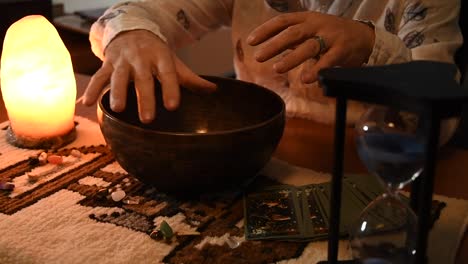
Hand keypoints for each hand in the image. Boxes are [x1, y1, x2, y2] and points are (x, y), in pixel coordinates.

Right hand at [82, 30, 215, 122]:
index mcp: (160, 58)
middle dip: (144, 97)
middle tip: (148, 119)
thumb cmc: (156, 53)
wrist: (131, 29)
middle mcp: (141, 58)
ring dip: (117, 92)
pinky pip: (98, 76)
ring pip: (118, 76)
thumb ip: (190, 79)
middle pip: (143, 78)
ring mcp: (122, 61)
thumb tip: (213, 91)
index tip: (172, 106)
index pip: (168, 73)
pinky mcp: (107, 63)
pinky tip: (87, 104)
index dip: (170, 89)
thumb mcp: (173, 62)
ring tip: (118, 109)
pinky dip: (92, 89)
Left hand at [247, 11, 374, 83]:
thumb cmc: (330, 34)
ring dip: (291, 58)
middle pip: (292, 34)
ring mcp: (330, 37)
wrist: (363, 36)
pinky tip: (307, 79)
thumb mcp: (310, 29)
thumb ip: (292, 37)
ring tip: (277, 68)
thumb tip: (267, 46)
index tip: (250, 41)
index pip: (282, 21)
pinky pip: (328, 61)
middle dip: (273, 45)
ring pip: (308, 47)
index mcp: (306, 18)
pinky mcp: (342, 50)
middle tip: (258, 57)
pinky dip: (317, 70)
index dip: (265, 30)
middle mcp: (317, 25)